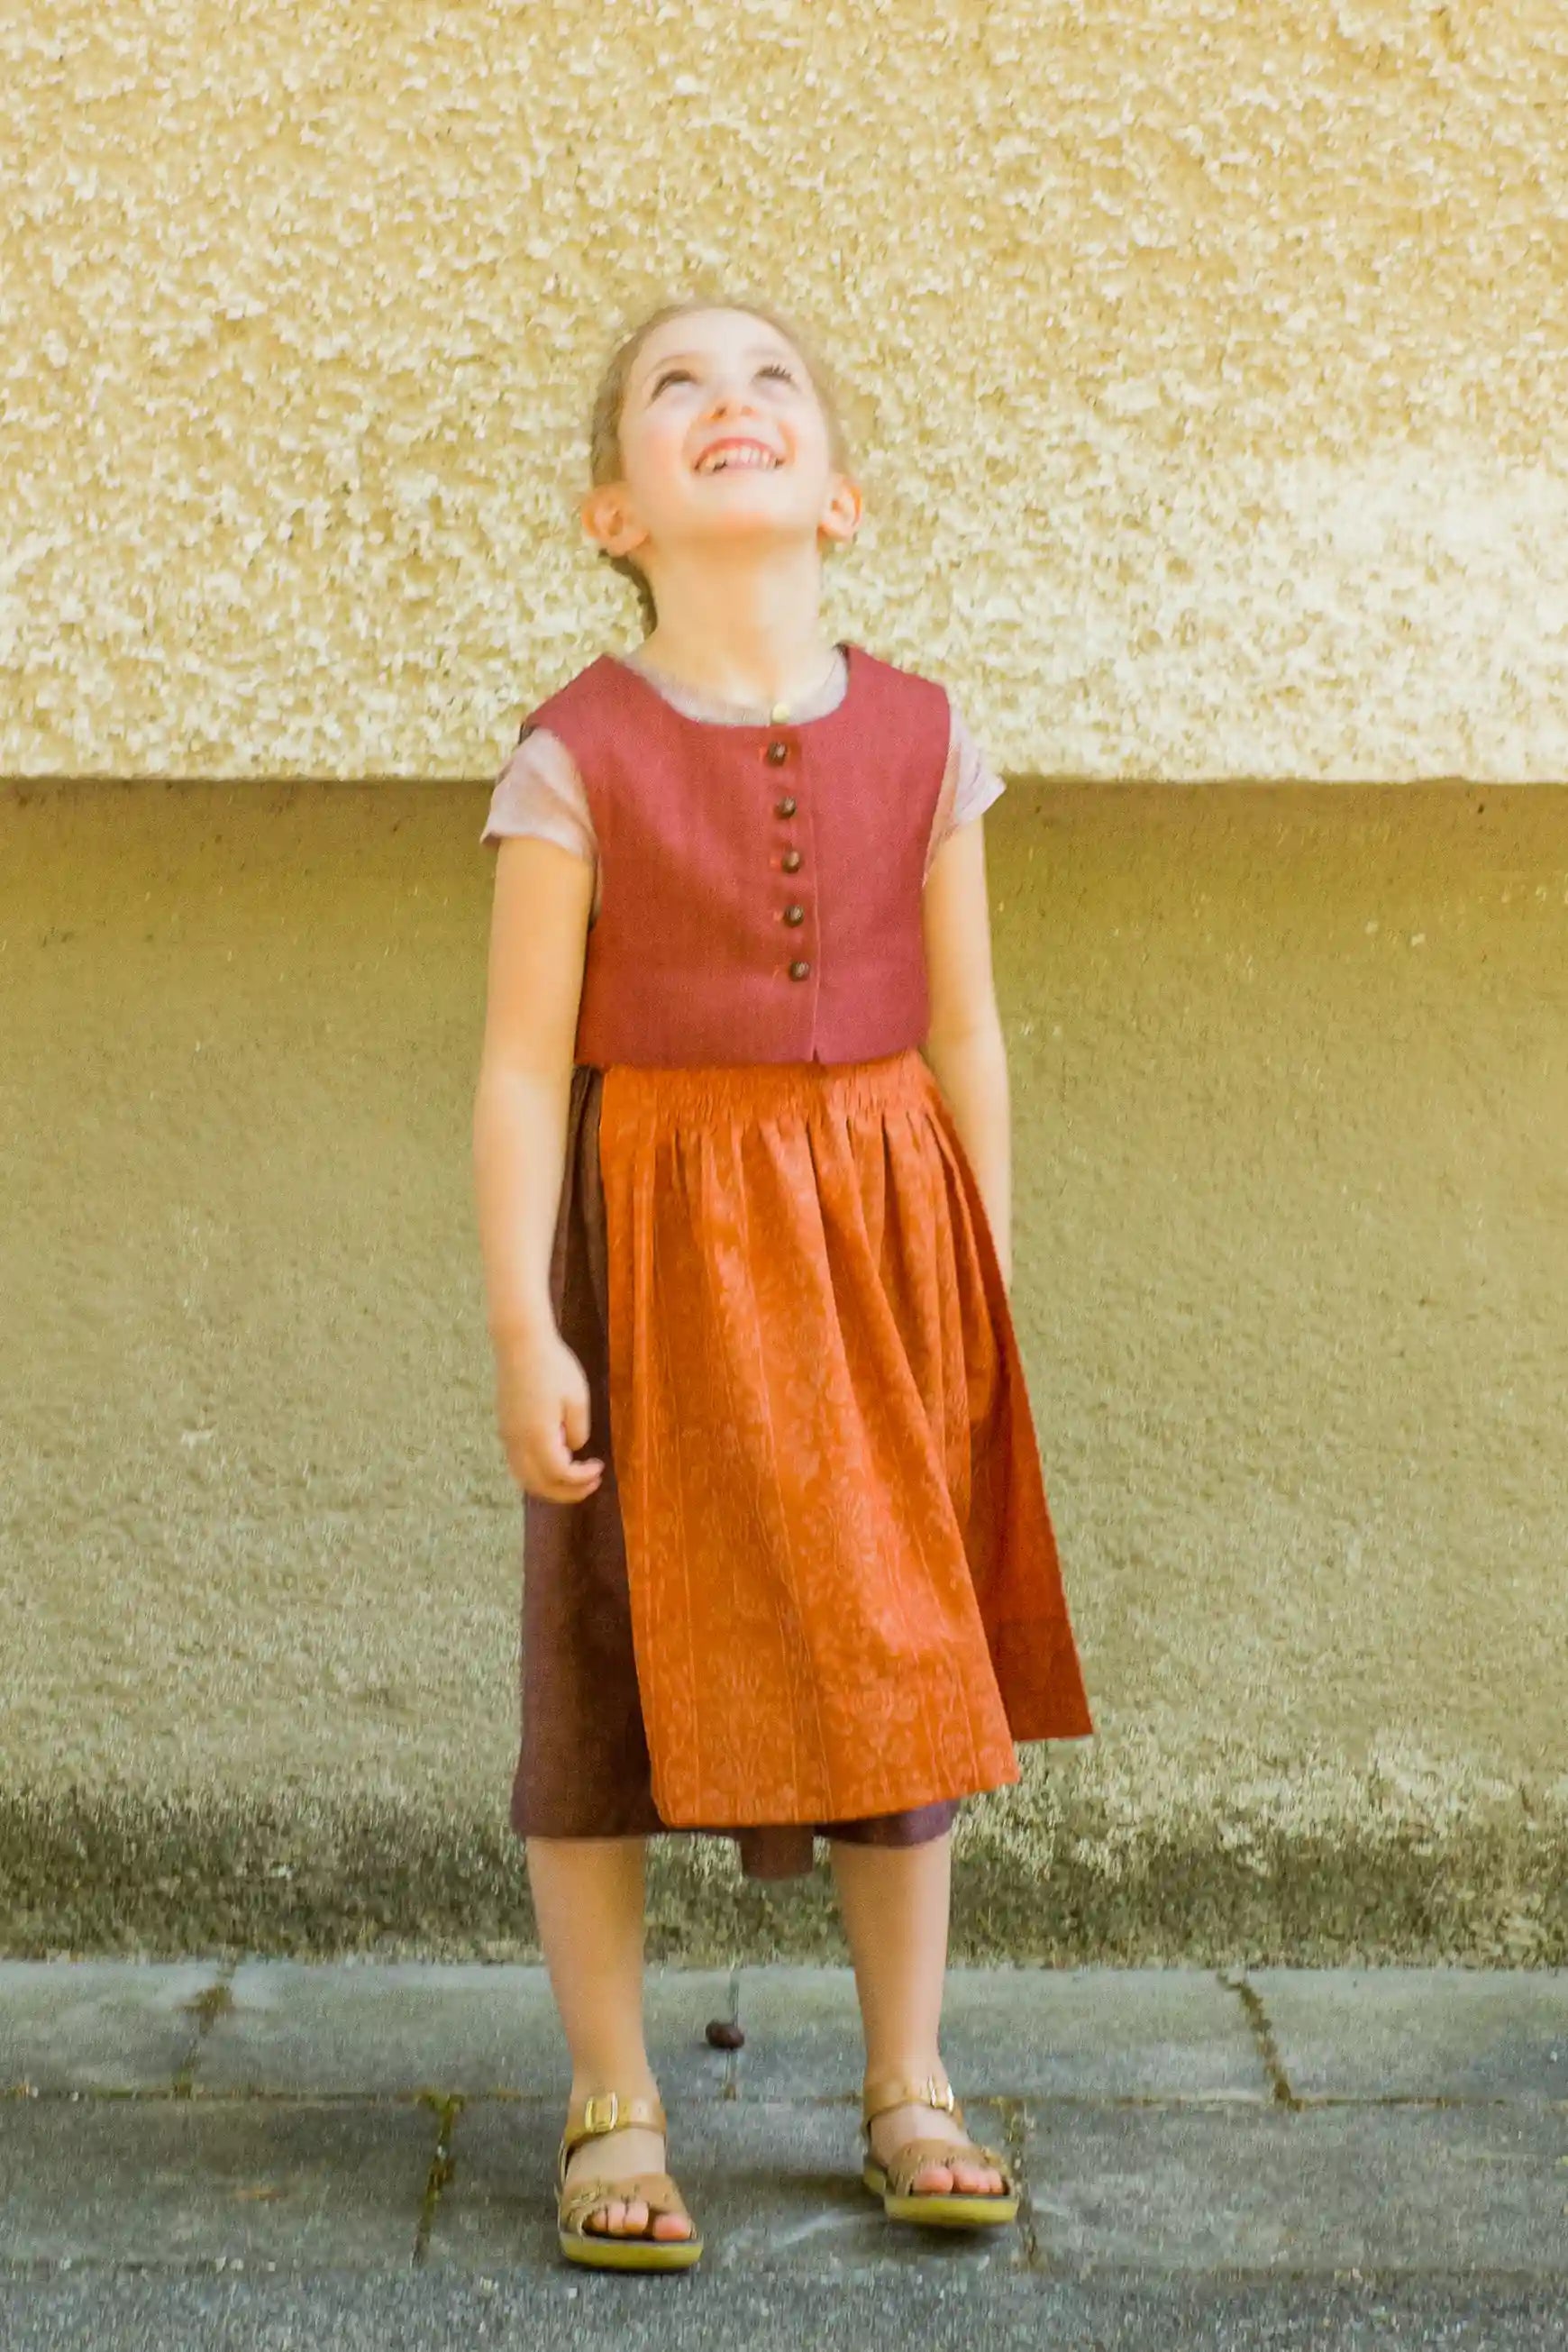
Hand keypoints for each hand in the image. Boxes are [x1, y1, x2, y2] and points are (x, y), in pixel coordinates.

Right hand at [493, 1330, 604, 1503]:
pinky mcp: (505, 1427)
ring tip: (573, 1481)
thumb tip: (572, 1447)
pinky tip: (554, 1463)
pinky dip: (536, 1473)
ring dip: (549, 1486)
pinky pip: (518, 1464)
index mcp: (538, 1436)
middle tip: (590, 1486)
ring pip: (524, 1478)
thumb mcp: (577, 1398)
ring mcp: (507, 1436)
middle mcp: (518, 1442)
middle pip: (538, 1485)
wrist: (520, 1343)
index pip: (560, 1474)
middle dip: (565, 1493)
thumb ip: (578, 1430)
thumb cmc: (554, 1366)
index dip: (581, 1479)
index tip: (599, 1468)